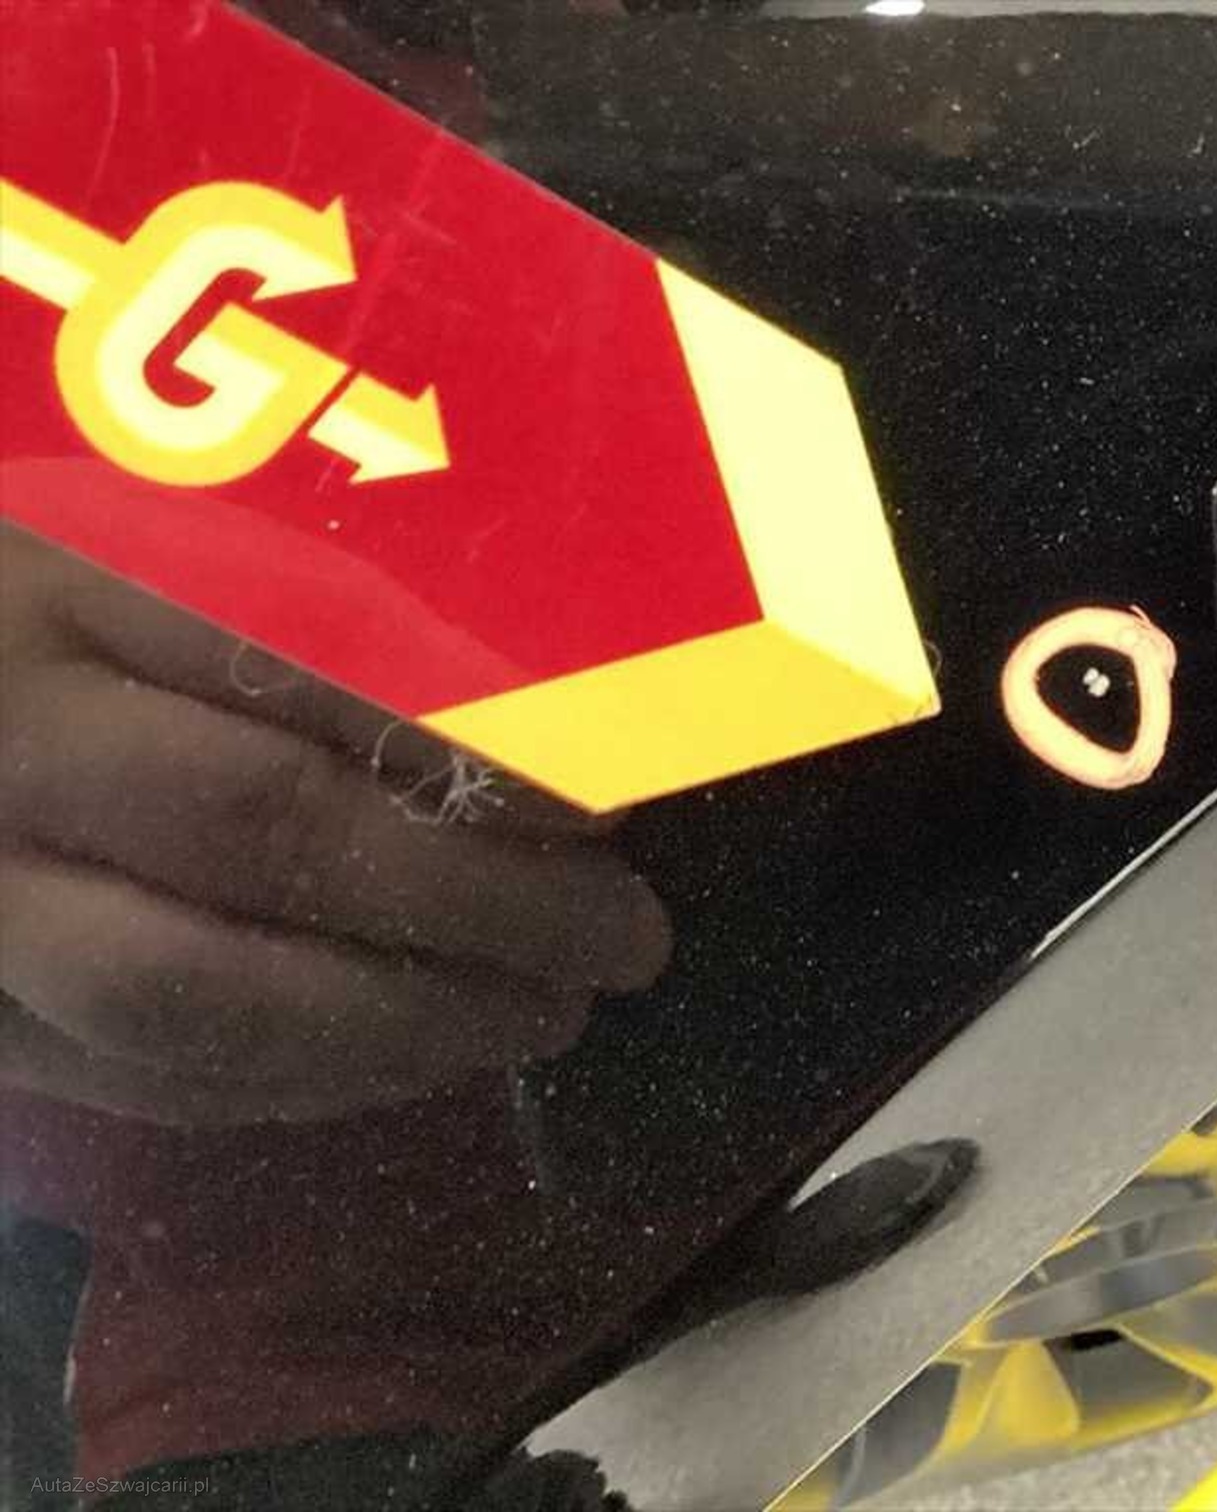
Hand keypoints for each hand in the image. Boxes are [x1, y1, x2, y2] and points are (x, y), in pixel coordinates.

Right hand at [0, 524, 671, 1125]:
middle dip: (475, 903)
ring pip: (199, 992)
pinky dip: (300, 1083)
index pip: (301, 662)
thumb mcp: (139, 548)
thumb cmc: (19, 612)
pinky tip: (411, 1060)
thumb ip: (308, 611)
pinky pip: (136, 1078)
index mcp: (57, 582)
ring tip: (548, 1015)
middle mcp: (5, 743)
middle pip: (264, 832)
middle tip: (627, 937)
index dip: (469, 747)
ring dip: (408, 1021)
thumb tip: (537, 711)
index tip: (605, 805)